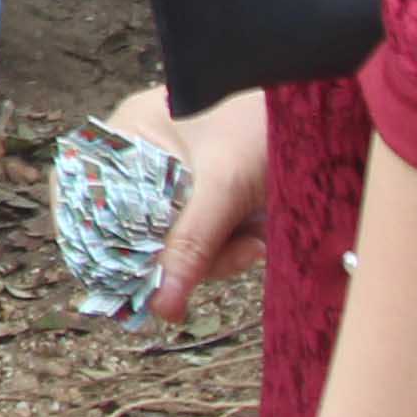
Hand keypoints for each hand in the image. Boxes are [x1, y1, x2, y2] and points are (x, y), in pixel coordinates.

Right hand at [111, 82, 271, 322]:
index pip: (88, 197)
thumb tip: (161, 309)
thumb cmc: (265, 121)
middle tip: (236, 255)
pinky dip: (231, 246)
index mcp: (129, 135)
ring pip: (174, 240)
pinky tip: (258, 237)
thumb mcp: (224, 185)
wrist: (327, 107)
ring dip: (217, 254)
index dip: (100, 244)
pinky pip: (203, 237)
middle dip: (185, 255)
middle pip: (138, 230)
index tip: (128, 284)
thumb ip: (191, 245)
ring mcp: (177, 177)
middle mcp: (144, 156)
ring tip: (255, 243)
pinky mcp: (209, 195)